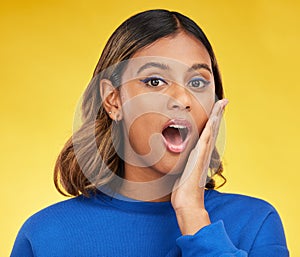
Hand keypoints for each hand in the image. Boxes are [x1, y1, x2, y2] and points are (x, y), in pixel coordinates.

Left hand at [171, 99, 227, 234]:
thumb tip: (181, 165)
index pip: (206, 135)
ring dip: (216, 118)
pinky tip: (213, 120)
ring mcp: (201, 156)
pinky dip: (210, 130)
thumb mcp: (182, 174)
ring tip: (221, 105)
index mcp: (198, 155)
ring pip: (210, 132)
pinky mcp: (199, 159)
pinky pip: (205, 140)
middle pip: (212, 130)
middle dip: (218, 115)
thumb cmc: (184, 191)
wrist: (187, 204)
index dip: (211, 122)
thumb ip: (184, 167)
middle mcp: (202, 154)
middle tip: (224, 101)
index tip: (215, 110)